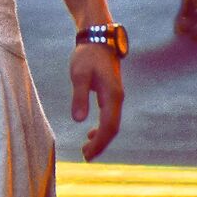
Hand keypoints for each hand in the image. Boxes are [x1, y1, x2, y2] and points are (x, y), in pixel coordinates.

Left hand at [69, 42, 123, 160]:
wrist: (99, 39)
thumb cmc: (87, 56)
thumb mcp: (78, 74)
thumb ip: (79, 96)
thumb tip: (79, 120)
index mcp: (112, 96)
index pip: (109, 126)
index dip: (100, 143)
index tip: (87, 154)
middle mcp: (117, 98)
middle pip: (112, 128)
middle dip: (100, 144)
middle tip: (85, 157)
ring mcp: (115, 96)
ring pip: (111, 123)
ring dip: (101, 138)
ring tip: (86, 150)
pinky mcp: (110, 94)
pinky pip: (109, 116)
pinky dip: (101, 127)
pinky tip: (90, 133)